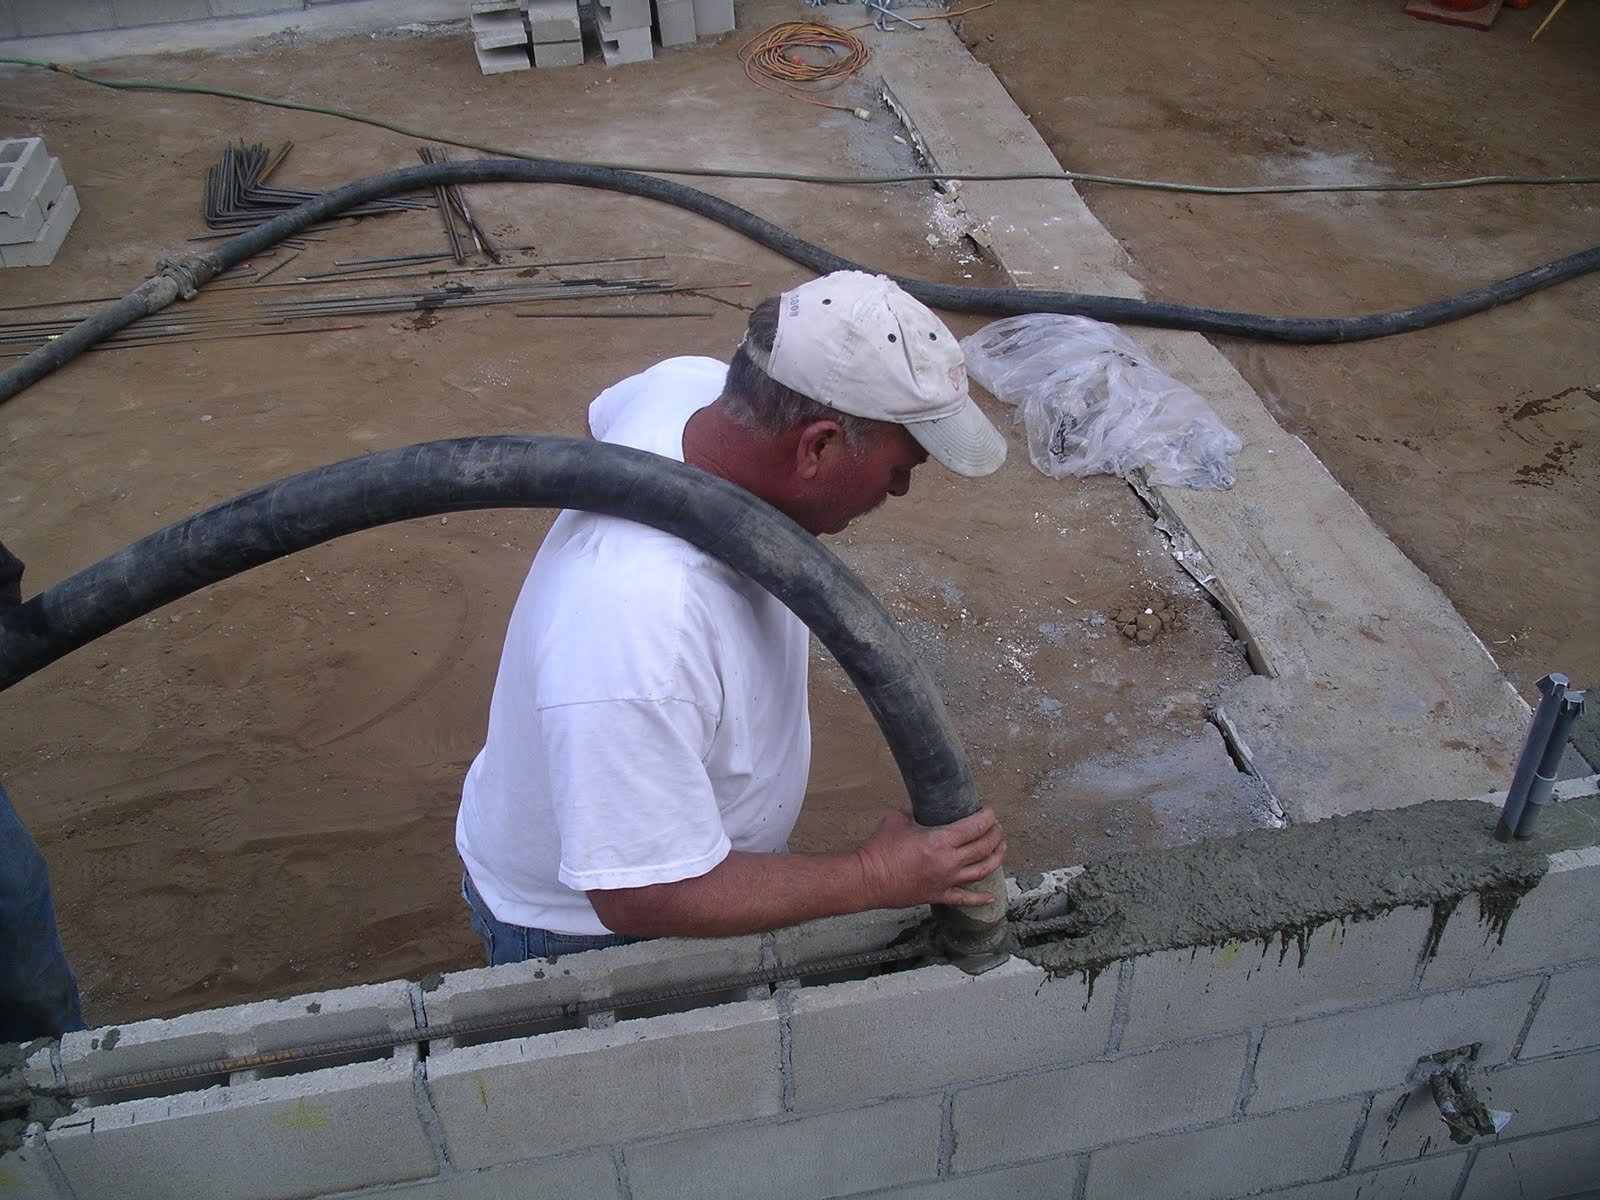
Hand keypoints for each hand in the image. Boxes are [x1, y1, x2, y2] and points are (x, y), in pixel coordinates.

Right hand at [853, 807, 1006, 909]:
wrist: (867, 879)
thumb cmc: (879, 849)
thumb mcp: (897, 818)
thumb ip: (915, 810)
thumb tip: (923, 803)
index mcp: (940, 840)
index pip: (975, 827)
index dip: (987, 818)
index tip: (990, 812)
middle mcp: (948, 862)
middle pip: (983, 847)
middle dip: (995, 834)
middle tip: (997, 827)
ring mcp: (946, 881)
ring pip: (982, 870)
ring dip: (996, 858)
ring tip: (1001, 849)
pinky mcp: (938, 895)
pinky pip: (964, 898)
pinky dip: (980, 898)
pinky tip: (991, 896)